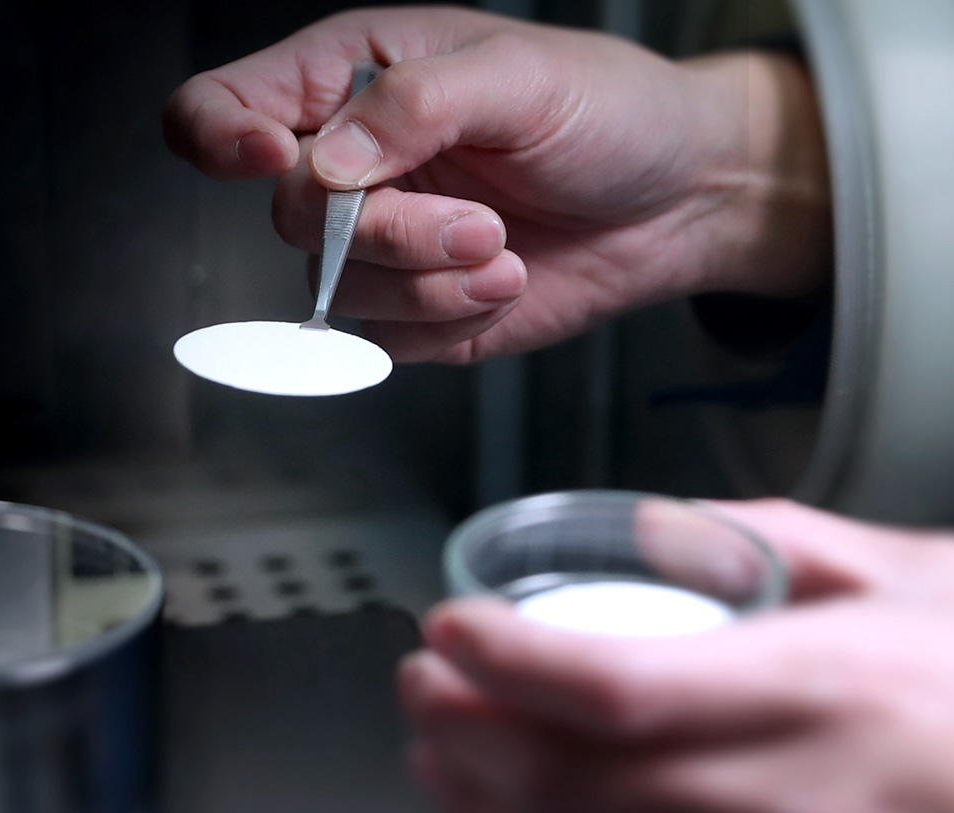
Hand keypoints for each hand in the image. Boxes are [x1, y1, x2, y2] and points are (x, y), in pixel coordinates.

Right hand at [164, 8, 830, 362]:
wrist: (679, 199)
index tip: (274, 157)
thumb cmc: (608, 109)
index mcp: (350, 77)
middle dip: (386, 231)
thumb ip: (414, 105)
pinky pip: (382, 340)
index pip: (220, 105)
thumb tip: (328, 162)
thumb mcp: (519, 75)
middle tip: (476, 220)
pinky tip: (502, 282)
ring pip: (334, 290)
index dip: (220, 137)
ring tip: (503, 248)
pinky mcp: (408, 310)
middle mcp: (347, 162)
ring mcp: (374, 244)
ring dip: (427, 281)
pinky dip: (447, 319)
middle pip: (288, 216)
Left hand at [400, 500, 953, 811]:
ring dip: (492, 802)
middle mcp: (801, 788)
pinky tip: (514, 807)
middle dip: (472, 737)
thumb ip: (767, 544)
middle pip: (587, 782)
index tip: (448, 628)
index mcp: (824, 687)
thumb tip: (647, 534)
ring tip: (441, 750)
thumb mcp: (898, 574)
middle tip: (421, 686)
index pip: (627, 687)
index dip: (514, 665)